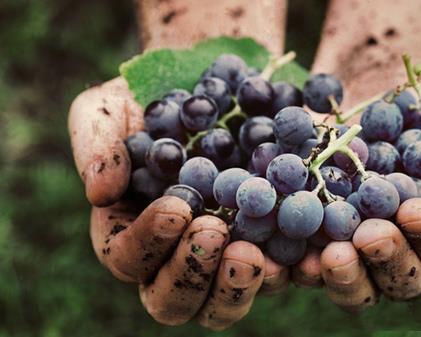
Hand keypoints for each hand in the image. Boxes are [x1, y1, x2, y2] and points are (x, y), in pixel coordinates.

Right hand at [69, 78, 281, 329]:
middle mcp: (176, 255)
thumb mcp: (110, 108)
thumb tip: (100, 193)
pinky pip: (278, 275)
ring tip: (254, 255)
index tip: (178, 208)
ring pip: (223, 304)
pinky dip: (289, 272)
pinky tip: (304, 255)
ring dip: (237, 288)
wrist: (214, 86)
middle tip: (215, 233)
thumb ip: (96, 144)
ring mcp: (224, 256)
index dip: (149, 241)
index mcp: (132, 233)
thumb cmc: (151, 100)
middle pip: (174, 300)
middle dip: (192, 273)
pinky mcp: (268, 246)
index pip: (128, 258)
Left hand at [299, 64, 420, 308]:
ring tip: (328, 256)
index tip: (414, 210)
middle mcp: (405, 248)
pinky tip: (285, 253)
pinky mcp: (318, 231)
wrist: (378, 78)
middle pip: (402, 280)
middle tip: (369, 236)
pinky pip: (307, 259)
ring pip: (356, 282)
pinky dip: (295, 263)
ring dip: (342, 276)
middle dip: (387, 261)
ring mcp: (359, 244)